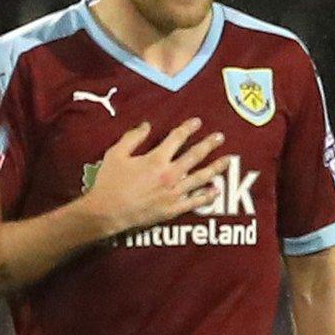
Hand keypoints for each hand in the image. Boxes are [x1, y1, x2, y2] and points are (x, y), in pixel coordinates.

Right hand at [79, 119, 229, 237]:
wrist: (106, 213)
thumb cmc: (109, 182)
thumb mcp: (116, 154)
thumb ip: (132, 138)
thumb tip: (147, 125)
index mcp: (156, 159)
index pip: (177, 138)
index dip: (188, 128)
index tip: (197, 122)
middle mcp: (169, 175)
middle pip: (195, 156)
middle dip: (209, 144)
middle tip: (220, 137)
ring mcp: (174, 193)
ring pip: (201, 178)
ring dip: (216, 168)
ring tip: (228, 160)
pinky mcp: (173, 210)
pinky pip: (195, 202)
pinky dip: (207, 196)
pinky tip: (217, 190)